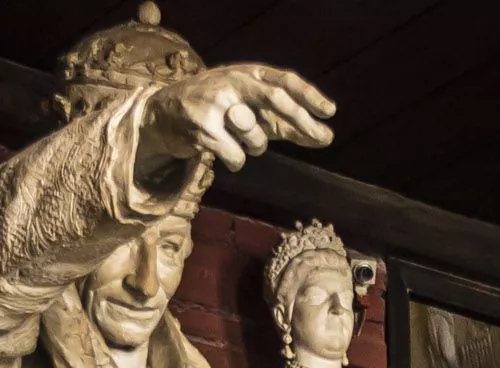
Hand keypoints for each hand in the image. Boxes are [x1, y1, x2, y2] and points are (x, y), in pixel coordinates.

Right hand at [141, 65, 335, 176]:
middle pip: (275, 98)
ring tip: (234, 137)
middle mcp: (234, 81)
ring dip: (253, 147)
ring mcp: (217, 102)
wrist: (167, 114)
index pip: (284, 79)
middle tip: (324, 138)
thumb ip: (286, 123)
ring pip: (257, 138)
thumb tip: (325, 137)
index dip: (309, 96)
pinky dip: (235, 161)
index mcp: (249, 74)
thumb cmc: (220, 113)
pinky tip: (220, 151)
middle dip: (302, 120)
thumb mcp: (253, 111)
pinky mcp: (204, 127)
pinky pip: (237, 157)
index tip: (331, 112)